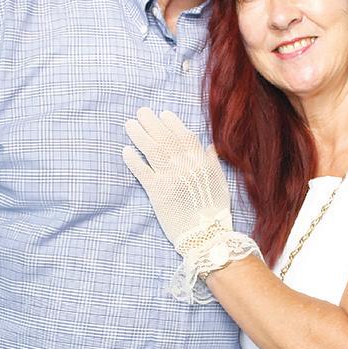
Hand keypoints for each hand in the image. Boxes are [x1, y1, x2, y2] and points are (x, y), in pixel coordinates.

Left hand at [124, 108, 232, 249]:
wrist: (206, 236)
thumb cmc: (215, 211)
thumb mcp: (221, 183)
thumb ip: (213, 163)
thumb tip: (209, 146)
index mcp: (201, 161)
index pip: (184, 135)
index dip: (172, 123)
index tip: (162, 114)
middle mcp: (185, 165)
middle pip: (164, 138)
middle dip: (151, 122)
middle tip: (140, 112)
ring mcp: (170, 177)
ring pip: (151, 150)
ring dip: (139, 135)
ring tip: (129, 125)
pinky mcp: (157, 192)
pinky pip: (142, 171)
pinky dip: (133, 160)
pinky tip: (126, 150)